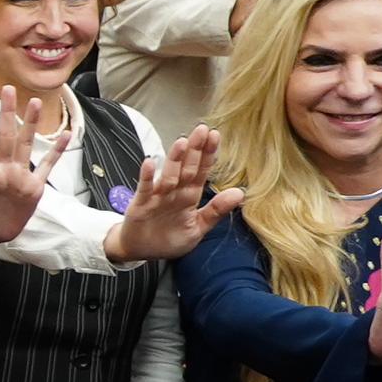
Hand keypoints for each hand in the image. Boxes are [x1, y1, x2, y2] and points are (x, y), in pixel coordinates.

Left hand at [0, 85, 46, 249]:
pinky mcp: (34, 187)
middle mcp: (4, 170)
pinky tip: (66, 135)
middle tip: (8, 89)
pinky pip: (47, 165)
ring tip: (34, 102)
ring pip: (26, 143)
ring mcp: (20, 176)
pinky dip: (56, 151)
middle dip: (7, 113)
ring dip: (30, 124)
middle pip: (6, 136)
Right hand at [102, 125, 245, 262]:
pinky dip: (147, 176)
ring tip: (182, 142)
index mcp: (189, 196)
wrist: (141, 251)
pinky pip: (145, 189)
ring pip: (168, 175)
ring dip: (174, 159)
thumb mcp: (198, 227)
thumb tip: (240, 193)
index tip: (216, 137)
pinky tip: (150, 163)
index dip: (209, 155)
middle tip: (203, 129)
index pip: (202, 172)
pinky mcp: (141, 205)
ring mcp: (157, 197)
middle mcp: (175, 192)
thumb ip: (216, 210)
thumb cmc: (169, 238)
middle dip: (195, 150)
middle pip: (187, 168)